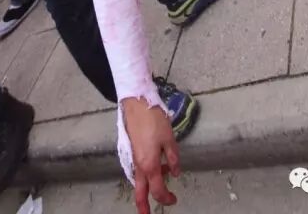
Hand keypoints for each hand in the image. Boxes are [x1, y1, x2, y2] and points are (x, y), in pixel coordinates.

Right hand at [123, 99, 179, 213]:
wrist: (137, 105)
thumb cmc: (153, 120)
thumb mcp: (169, 139)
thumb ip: (173, 158)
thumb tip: (175, 173)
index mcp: (150, 165)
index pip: (158, 190)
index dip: (166, 198)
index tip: (174, 200)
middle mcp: (139, 166)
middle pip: (140, 193)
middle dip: (143, 207)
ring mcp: (133, 159)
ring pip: (139, 181)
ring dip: (148, 187)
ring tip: (164, 179)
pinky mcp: (131, 151)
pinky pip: (138, 169)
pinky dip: (146, 174)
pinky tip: (157, 164)